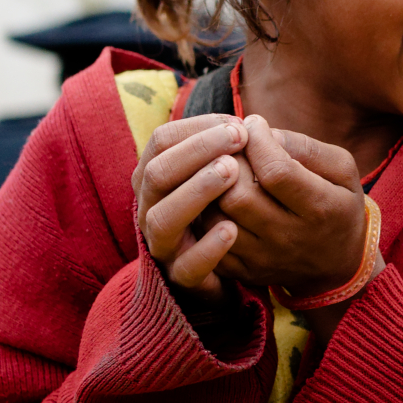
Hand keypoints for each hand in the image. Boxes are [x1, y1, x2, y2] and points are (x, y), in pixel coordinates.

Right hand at [133, 114, 248, 300]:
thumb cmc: (231, 204)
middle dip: (198, 151)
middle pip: (157, 173)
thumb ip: (229, 148)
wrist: (238, 263)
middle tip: (239, 138)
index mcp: (157, 176)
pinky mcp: (182, 278)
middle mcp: (151, 208)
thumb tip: (250, 124)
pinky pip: (187, 267)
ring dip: (197, 190)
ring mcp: (163, 245)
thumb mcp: (227, 170)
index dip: (198, 128)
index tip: (239, 124)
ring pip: (163, 218)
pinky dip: (208, 247)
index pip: (161, 141)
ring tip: (232, 172)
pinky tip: (233, 229)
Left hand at [206, 115, 383, 304]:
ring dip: (211, 186)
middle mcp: (290, 238)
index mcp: (320, 208)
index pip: (276, 171)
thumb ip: (306, 147)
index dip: (257, 141)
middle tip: (233, 147)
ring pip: (216, 218)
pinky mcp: (244, 271)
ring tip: (223, 170)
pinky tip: (217, 197)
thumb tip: (264, 133)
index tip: (254, 125)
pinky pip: (208, 240)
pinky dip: (206, 213)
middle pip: (239, 196)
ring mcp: (264, 259)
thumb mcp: (341, 170)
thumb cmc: (337, 204)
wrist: (338, 264)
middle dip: (228, 161)